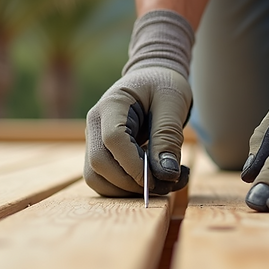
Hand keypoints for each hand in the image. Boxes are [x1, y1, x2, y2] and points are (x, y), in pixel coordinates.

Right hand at [84, 10, 194, 196]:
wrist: (152, 77)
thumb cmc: (163, 85)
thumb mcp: (173, 104)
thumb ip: (168, 137)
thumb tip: (166, 174)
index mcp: (111, 104)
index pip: (113, 140)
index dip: (134, 165)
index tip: (159, 178)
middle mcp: (95, 124)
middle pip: (98, 164)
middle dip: (131, 183)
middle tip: (166, 184)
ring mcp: (94, 140)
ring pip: (97, 178)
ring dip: (128, 190)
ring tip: (163, 182)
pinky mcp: (101, 154)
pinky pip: (105, 180)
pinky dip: (127, 188)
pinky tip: (154, 178)